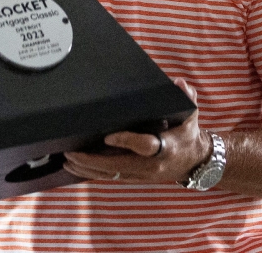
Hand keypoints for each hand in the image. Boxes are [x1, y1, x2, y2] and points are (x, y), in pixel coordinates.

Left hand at [63, 79, 211, 183]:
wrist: (195, 162)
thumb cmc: (188, 134)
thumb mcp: (191, 114)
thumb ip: (185, 96)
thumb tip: (179, 83)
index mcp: (167, 147)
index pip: (145, 146)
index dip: (127, 141)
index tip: (108, 136)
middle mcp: (152, 165)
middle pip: (118, 165)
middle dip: (93, 160)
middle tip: (71, 152)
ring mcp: (142, 174)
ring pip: (111, 175)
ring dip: (87, 169)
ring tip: (67, 161)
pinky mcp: (135, 178)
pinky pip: (111, 177)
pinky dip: (92, 173)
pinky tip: (76, 168)